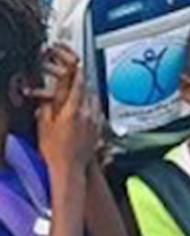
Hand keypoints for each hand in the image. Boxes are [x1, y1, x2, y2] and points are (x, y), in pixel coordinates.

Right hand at [32, 48, 95, 170]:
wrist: (70, 167)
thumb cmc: (55, 150)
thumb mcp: (44, 127)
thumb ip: (46, 109)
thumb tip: (48, 99)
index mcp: (73, 111)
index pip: (78, 87)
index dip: (78, 75)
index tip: (77, 67)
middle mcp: (87, 115)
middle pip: (88, 92)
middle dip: (82, 85)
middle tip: (77, 81)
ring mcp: (95, 122)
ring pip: (94, 102)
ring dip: (88, 96)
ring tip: (81, 95)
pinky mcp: (99, 130)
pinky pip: (97, 112)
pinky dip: (92, 107)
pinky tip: (87, 111)